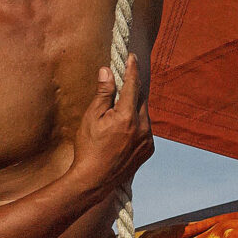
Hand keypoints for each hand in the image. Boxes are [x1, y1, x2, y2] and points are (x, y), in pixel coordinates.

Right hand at [69, 56, 153, 200]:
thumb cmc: (88, 148)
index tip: (132, 57)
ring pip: (144, 114)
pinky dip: (137, 125)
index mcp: (126, 116)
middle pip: (140, 99)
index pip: (132, 84)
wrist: (95, 180)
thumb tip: (107, 71)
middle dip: (132, 90)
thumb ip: (103, 93)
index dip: (132, 69)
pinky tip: (123, 132)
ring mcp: (148, 139)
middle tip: (122, 84)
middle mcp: (142, 126)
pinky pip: (146, 130)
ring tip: (118, 115)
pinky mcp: (149, 149)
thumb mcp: (91, 117)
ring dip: (134, 109)